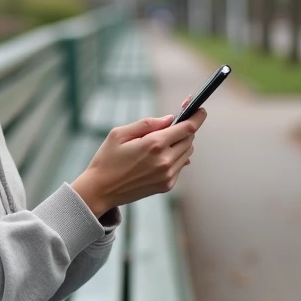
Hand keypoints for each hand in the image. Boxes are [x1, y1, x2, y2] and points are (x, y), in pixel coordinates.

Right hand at [71, 100, 206, 215]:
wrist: (100, 190)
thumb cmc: (107, 160)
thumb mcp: (120, 134)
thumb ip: (147, 124)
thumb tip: (170, 119)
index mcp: (154, 144)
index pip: (187, 127)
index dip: (197, 116)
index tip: (200, 110)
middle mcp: (165, 161)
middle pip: (190, 139)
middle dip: (185, 129)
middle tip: (172, 125)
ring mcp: (167, 175)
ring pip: (188, 153)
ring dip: (181, 143)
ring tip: (161, 142)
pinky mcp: (167, 185)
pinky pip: (180, 166)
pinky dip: (176, 158)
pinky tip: (160, 156)